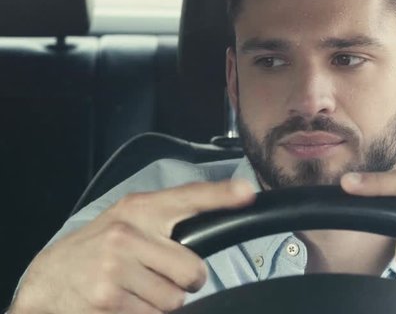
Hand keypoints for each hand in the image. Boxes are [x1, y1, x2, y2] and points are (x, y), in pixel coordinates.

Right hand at [9, 180, 255, 313]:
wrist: (49, 279)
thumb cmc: (97, 249)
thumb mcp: (129, 221)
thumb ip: (168, 219)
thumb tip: (218, 220)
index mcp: (138, 210)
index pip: (189, 198)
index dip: (221, 197)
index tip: (247, 192)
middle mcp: (127, 234)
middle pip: (193, 270)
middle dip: (184, 282)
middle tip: (158, 276)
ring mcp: (116, 268)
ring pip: (176, 300)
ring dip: (161, 303)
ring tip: (135, 289)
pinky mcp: (109, 300)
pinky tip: (124, 303)